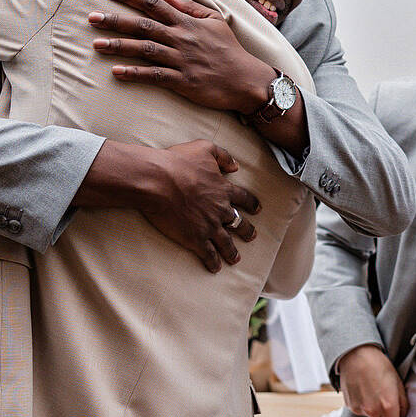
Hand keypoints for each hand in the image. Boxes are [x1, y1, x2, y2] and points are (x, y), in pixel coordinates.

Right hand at [82, 139, 258, 272]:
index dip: (252, 204)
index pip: (244, 198)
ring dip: (232, 251)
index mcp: (223, 190)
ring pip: (226, 242)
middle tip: (251, 236)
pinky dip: (213, 262)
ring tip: (236, 259)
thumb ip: (223, 156)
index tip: (257, 209)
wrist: (158, 181)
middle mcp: (220, 210)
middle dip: (247, 231)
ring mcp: (209, 226)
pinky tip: (215, 268)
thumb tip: (235, 165)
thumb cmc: (178, 162)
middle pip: (239, 223)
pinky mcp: (195, 238)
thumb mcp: (204, 148)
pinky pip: (208, 254)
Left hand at [91, 0, 264, 114]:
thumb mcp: (215, 20)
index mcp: (186, 22)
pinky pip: (154, 75)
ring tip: (96, 43)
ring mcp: (181, 60)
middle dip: (115, 20)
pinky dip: (135, 74)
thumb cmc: (229, 49)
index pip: (153, 4)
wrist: (246, 79)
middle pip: (142, 25)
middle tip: (91, 16)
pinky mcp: (183, 81)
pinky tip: (117, 72)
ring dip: (119, 46)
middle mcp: (181, 38)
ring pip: (144, 49)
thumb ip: (189, 7)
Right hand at [338, 344, 407, 416]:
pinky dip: (363, 404)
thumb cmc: (378, 365)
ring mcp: (358, 409)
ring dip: (374, 410)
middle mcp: (372, 410)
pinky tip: (364, 390)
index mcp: (387, 405)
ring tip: (374, 391)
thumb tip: (403, 416)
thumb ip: (403, 403)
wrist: (355, 354)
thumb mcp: (398, 382)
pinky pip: (360, 410)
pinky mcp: (349, 405)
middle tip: (386, 400)